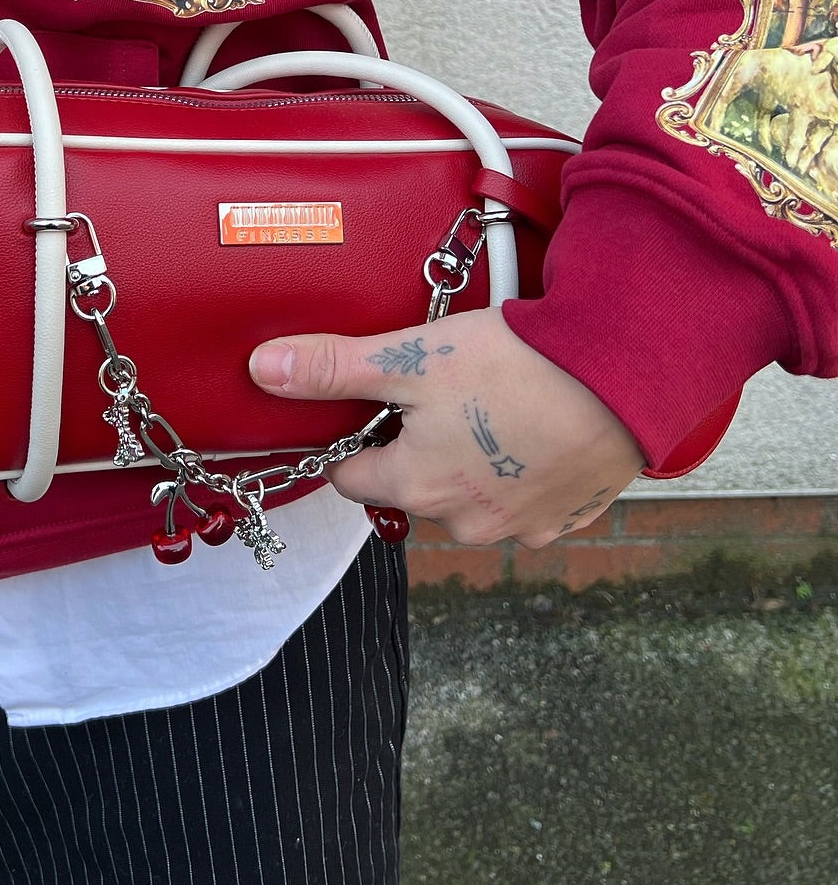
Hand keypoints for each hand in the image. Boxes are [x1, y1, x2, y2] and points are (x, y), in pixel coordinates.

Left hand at [249, 307, 644, 546]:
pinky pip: (525, 499)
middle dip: (417, 444)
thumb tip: (262, 369)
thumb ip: (332, 368)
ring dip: (471, 459)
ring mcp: (520, 527)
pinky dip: (522, 469)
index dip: (357, 434)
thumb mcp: (409, 356)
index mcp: (417, 487)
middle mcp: (464, 522)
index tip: (379, 400)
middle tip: (447, 390)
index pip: (352, 476)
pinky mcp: (568, 518)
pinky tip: (535, 426)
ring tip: (495, 403)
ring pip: (469, 495)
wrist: (623, 377)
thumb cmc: (514, 366)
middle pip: (412, 484)